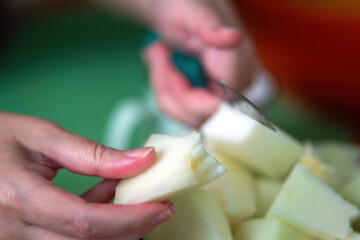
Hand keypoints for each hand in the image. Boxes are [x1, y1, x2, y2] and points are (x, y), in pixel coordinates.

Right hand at [0, 112, 173, 239]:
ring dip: (113, 226)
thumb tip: (143, 158)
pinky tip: (100, 196)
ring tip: (126, 191)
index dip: (129, 219)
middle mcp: (12, 231)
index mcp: (18, 197)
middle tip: (156, 205)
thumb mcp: (41, 136)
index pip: (85, 222)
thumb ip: (93, 153)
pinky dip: (92, 226)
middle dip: (130, 228)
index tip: (162, 207)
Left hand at [144, 0, 258, 126]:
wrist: (177, 9)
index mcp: (241, 59)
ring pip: (190, 118)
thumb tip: (234, 38)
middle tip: (158, 52)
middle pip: (204, 116)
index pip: (223, 102)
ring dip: (164, 88)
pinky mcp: (209, 101)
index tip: (168, 66)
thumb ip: (210, 24)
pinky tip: (164, 68)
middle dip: (170, 89)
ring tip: (159, 54)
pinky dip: (165, 92)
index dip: (190, 96)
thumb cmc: (184, 4)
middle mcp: (239, 83)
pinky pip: (183, 113)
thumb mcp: (191, 8)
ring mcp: (224, 96)